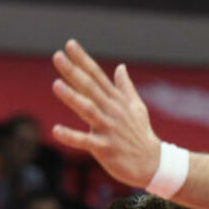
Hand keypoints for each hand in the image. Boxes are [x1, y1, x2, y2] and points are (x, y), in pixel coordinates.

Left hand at [51, 39, 161, 188]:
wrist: (153, 163)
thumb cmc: (141, 135)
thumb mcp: (137, 107)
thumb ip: (125, 87)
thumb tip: (121, 67)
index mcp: (116, 101)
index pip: (97, 76)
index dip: (83, 60)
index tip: (69, 44)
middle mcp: (112, 111)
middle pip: (90, 88)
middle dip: (74, 72)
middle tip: (58, 56)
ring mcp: (108, 129)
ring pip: (88, 110)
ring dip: (72, 98)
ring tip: (56, 84)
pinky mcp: (105, 148)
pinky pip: (86, 141)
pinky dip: (71, 136)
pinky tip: (56, 130)